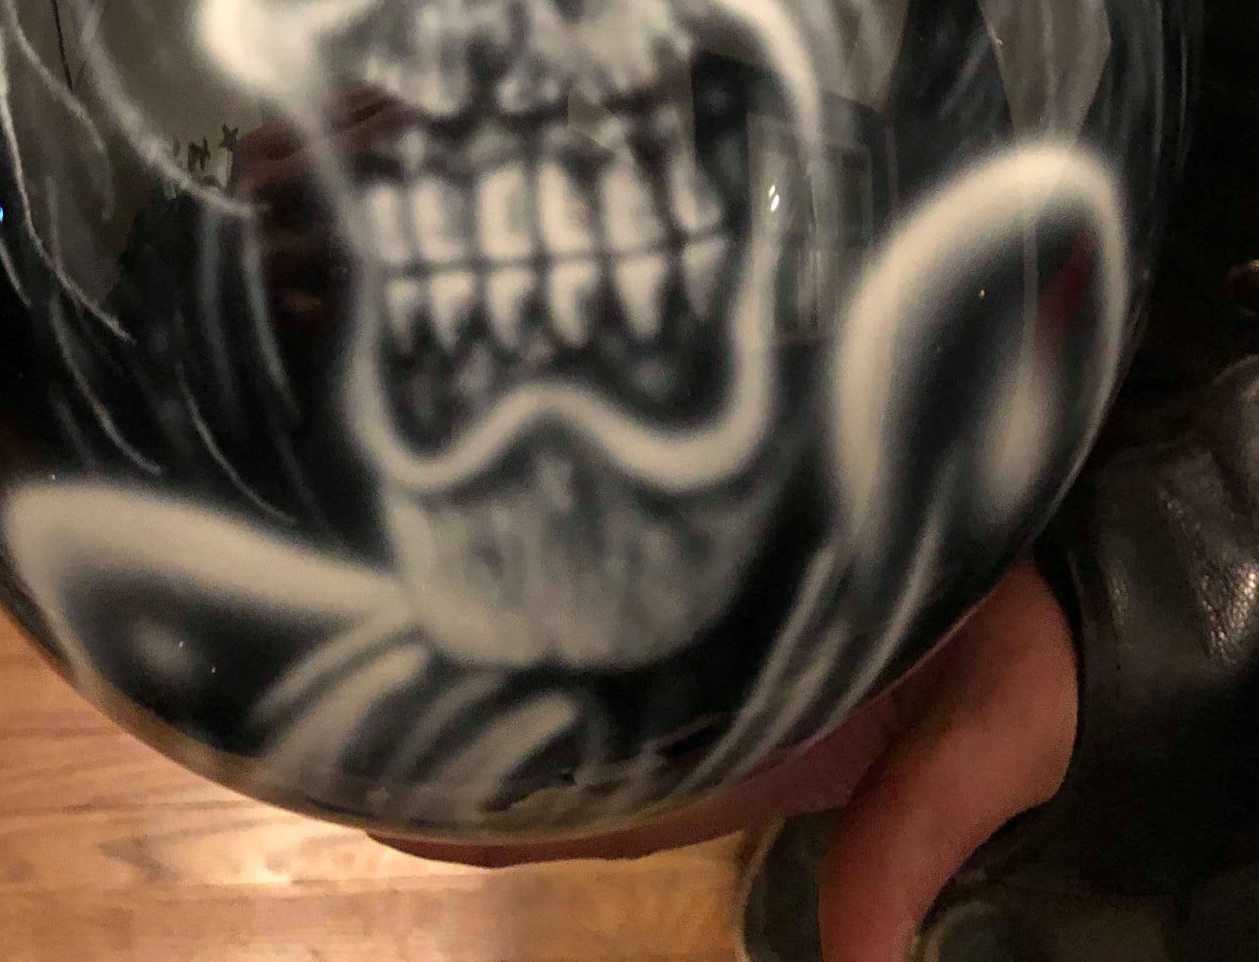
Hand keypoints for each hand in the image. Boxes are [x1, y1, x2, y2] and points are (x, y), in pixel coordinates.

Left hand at [378, 562, 1078, 961]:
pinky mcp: (711, 556)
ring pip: (564, 645)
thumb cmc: (1015, 656)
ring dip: (473, 639)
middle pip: (549, 722)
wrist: (1049, 561)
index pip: (591, 800)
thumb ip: (915, 836)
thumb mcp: (984, 743)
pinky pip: (609, 571)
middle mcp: (698, 695)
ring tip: (353, 617)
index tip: (387, 797)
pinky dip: (541, 573)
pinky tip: (452, 542)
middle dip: (448, 715)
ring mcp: (698, 624)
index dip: (486, 806)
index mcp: (742, 756)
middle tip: (330, 685)